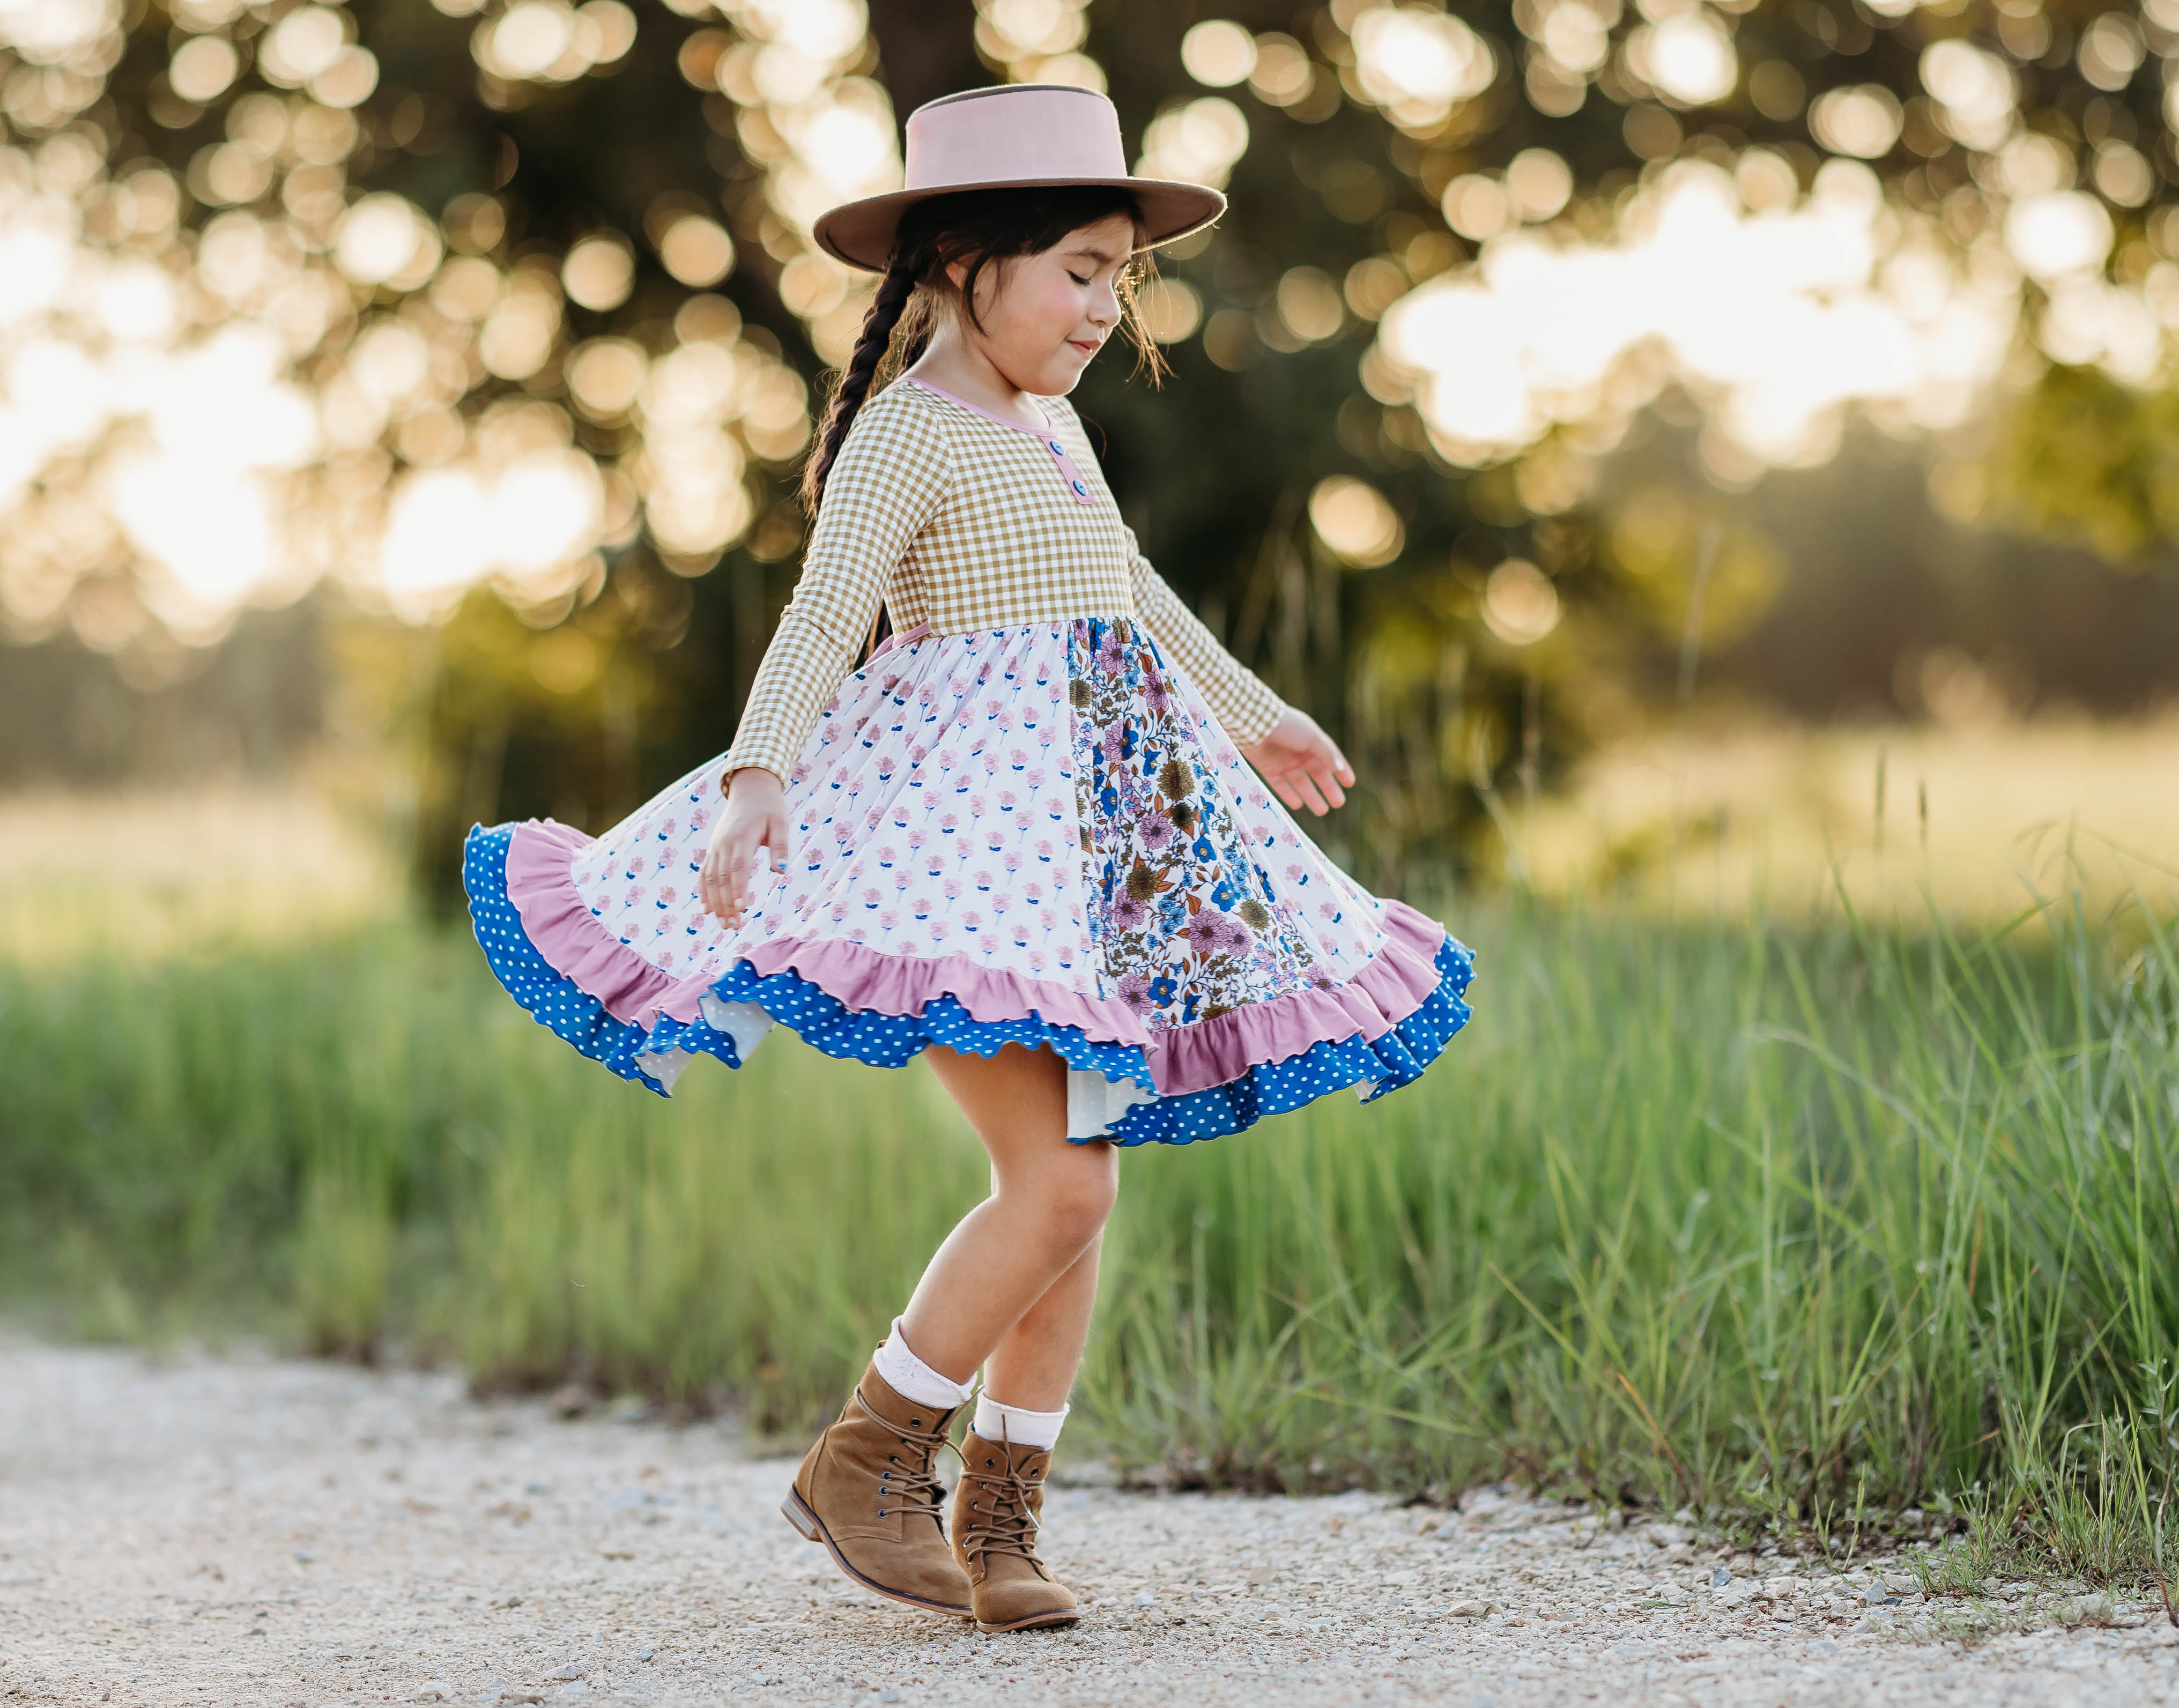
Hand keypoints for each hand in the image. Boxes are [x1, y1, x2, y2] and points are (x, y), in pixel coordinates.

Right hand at [700, 766, 790, 928]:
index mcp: (743, 837)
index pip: (739, 867)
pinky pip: (704, 873)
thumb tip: (781, 871)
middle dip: (727, 904)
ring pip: (711, 879)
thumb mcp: (781, 822)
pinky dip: (704, 892)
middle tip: (734, 926)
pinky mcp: (713, 849)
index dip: (738, 888)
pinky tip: (706, 910)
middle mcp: (725, 844)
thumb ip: (780, 846)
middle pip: (723, 878)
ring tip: (724, 924)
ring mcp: (716, 847)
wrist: (750, 789)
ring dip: (716, 903)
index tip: (741, 908)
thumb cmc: (770, 807)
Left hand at [1238, 707, 1354, 815]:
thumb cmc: (1286, 726)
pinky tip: (1298, 805)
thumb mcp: (1311, 737)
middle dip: (1328, 788)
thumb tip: (1339, 768)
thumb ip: (1325, 753)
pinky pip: (1280, 785)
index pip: (1330, 757)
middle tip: (1338, 803)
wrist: (1254, 723)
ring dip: (1311, 796)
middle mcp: (1298, 752)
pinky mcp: (1268, 768)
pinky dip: (1289, 795)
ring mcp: (1283, 761)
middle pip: (1317, 773)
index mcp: (1311, 740)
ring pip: (1300, 782)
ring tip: (1322, 811)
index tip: (1350, 784)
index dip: (1341, 770)